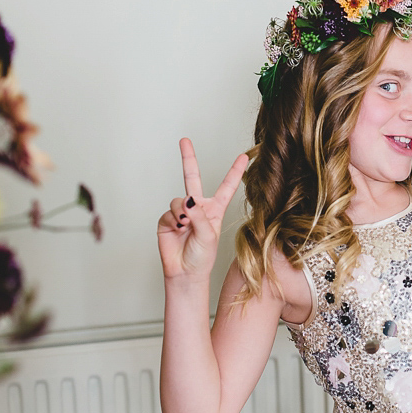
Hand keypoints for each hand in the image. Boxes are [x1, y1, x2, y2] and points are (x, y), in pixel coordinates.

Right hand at [157, 138, 248, 280]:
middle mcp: (198, 207)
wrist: (185, 272)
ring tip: (185, 226)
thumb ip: (199, 215)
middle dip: (188, 158)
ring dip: (183, 212)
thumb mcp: (209, 235)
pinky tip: (178, 229)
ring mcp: (182, 212)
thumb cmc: (203, 257)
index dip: (235, 171)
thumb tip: (186, 200)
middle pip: (192, 178)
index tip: (244, 156)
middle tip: (184, 140)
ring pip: (179, 199)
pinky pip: (169, 211)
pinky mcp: (167, 219)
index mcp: (215, 210)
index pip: (226, 187)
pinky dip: (174, 219)